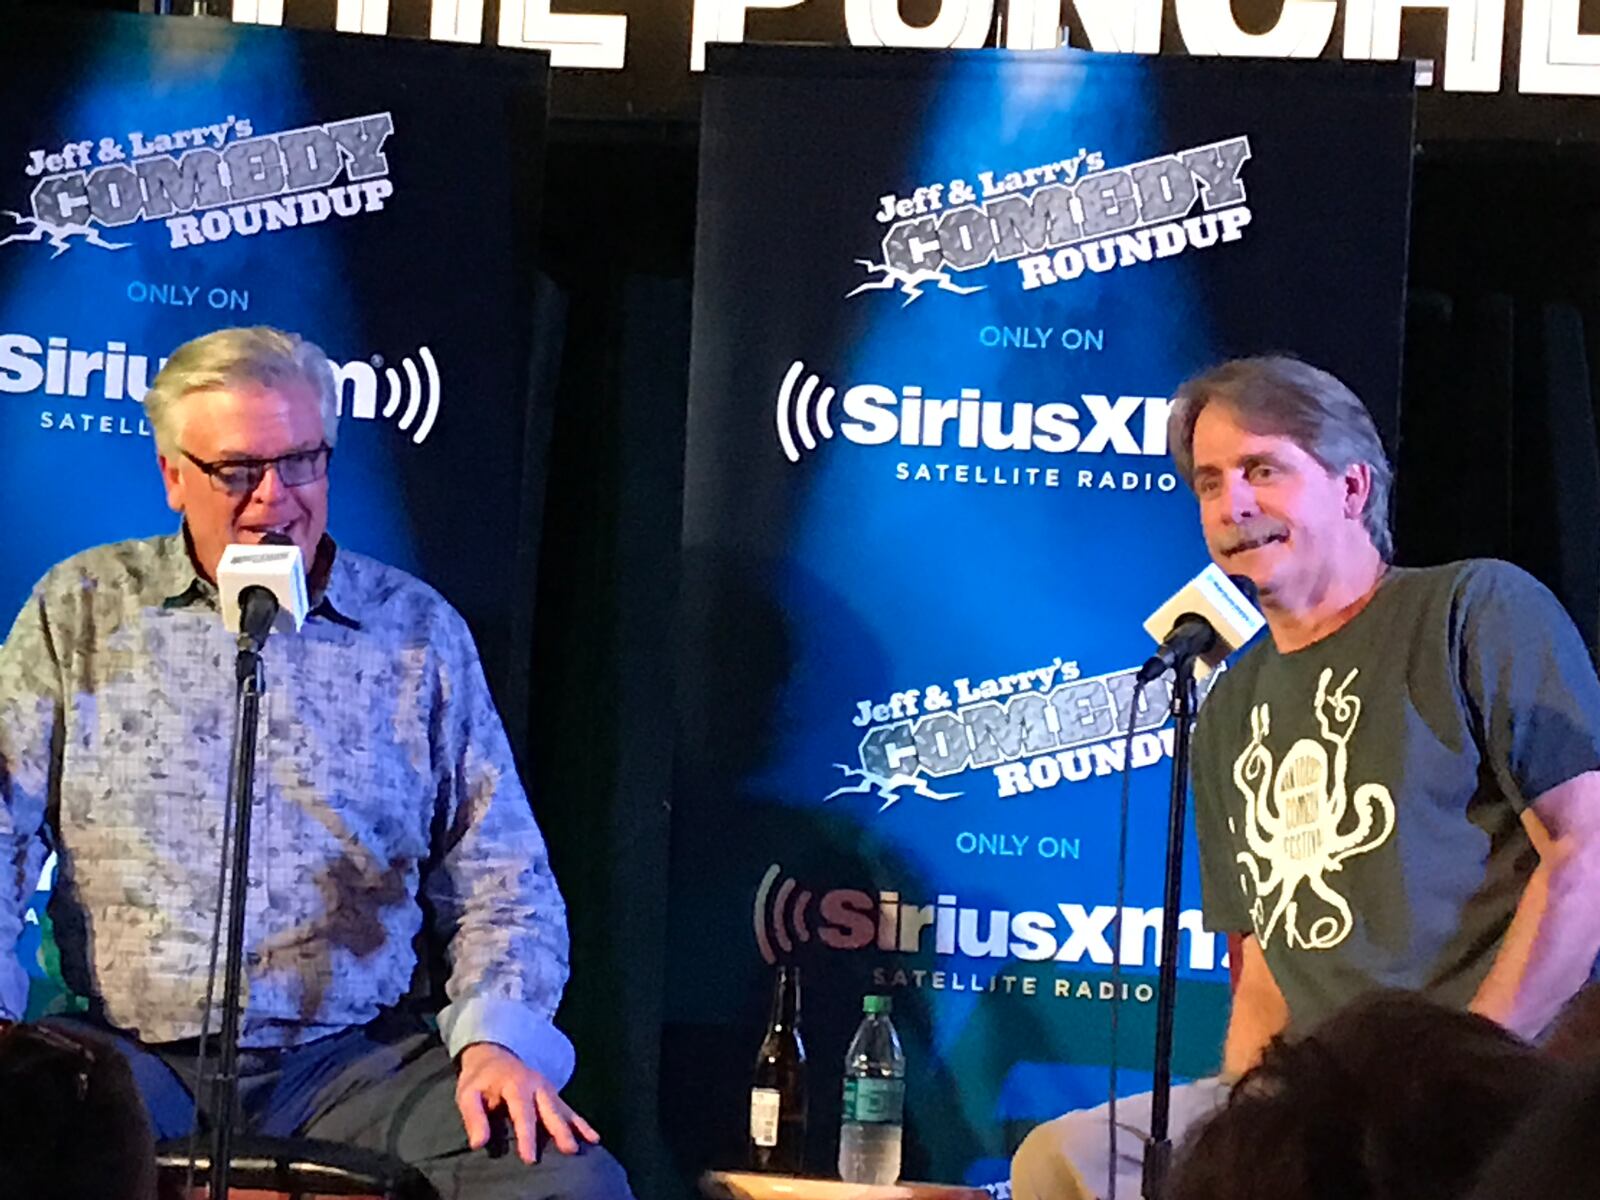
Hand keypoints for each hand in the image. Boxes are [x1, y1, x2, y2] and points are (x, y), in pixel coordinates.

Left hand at [455, 1042, 599, 1164]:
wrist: (494, 1055)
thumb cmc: (480, 1079)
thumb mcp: (468, 1094)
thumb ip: (474, 1117)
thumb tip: (478, 1143)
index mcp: (516, 1084)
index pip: (523, 1112)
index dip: (526, 1135)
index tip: (530, 1158)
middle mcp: (537, 1085)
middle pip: (550, 1109)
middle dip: (559, 1130)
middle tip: (568, 1149)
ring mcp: (548, 1089)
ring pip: (563, 1109)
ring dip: (575, 1126)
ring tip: (588, 1142)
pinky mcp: (553, 1095)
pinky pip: (568, 1109)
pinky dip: (581, 1123)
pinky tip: (593, 1137)